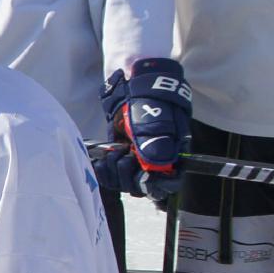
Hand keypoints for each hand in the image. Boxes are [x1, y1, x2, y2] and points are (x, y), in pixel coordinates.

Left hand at [96, 57, 191, 199]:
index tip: (144, 175)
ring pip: (124, 183)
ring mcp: (135, 161)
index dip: (156, 185)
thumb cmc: (150, 97)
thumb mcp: (154, 115)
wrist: (132, 84)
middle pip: (143, 188)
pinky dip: (103, 170)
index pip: (170, 183)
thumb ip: (155, 139)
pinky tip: (101, 159)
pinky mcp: (119, 157)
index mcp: (172, 155)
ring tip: (114, 152)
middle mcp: (154, 162)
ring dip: (115, 172)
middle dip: (129, 176)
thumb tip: (155, 166)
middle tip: (124, 155)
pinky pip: (110, 176)